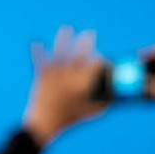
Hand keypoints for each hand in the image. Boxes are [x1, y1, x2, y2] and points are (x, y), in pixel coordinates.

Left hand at [23, 25, 107, 145]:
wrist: (43, 125)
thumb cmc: (70, 119)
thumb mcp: (93, 112)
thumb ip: (107, 101)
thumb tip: (119, 93)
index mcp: (83, 85)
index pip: (94, 65)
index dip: (100, 60)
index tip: (101, 59)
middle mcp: (69, 77)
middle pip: (79, 55)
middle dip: (85, 42)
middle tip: (89, 32)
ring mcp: (54, 76)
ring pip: (60, 53)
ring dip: (63, 39)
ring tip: (66, 28)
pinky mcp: (41, 77)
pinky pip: (38, 61)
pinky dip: (37, 51)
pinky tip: (35, 41)